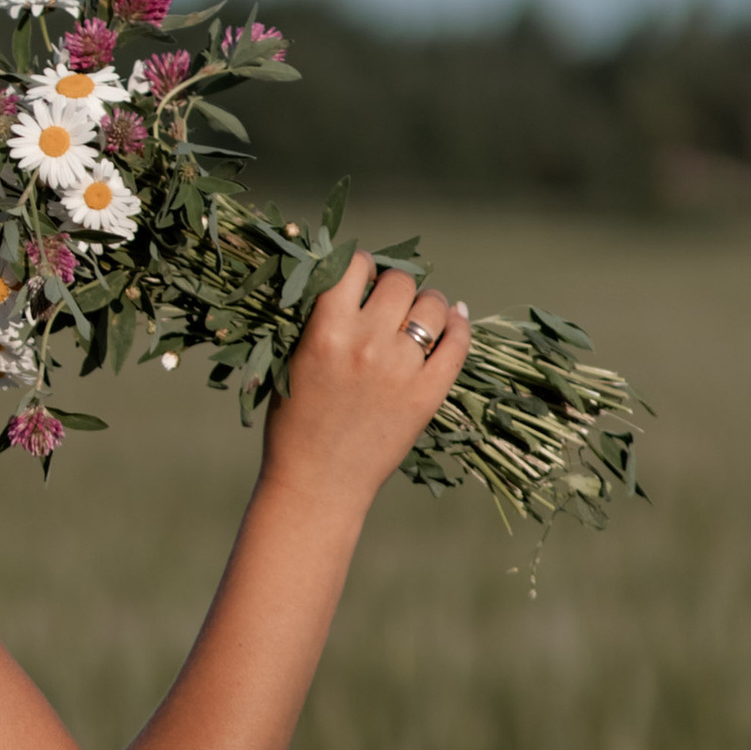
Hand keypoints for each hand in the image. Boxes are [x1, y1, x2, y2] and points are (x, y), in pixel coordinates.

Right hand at [264, 253, 472, 515]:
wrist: (316, 484)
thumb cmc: (294, 424)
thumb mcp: (292, 363)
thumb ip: (320, 322)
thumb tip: (353, 280)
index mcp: (326, 332)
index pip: (354, 265)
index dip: (360, 266)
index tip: (361, 279)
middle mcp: (366, 343)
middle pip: (399, 282)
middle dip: (395, 285)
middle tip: (391, 302)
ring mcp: (402, 369)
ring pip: (432, 306)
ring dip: (427, 304)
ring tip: (420, 316)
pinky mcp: (428, 394)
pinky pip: (457, 343)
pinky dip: (459, 326)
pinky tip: (454, 322)